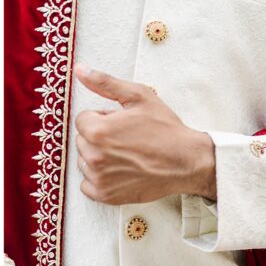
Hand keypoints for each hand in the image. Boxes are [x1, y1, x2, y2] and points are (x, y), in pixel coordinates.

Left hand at [73, 62, 216, 203]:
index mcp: (98, 130)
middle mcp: (95, 156)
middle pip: (83, 141)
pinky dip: (99, 180)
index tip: (122, 125)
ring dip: (99, 158)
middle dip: (100, 138)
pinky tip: (119, 172)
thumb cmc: (166, 130)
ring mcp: (100, 178)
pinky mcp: (107, 196)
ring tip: (126, 156)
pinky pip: (88, 186)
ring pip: (85, 162)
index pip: (83, 120)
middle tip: (126, 140)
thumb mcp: (139, 97)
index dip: (103, 119)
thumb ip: (105, 83)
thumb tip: (79, 70)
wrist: (187, 162)